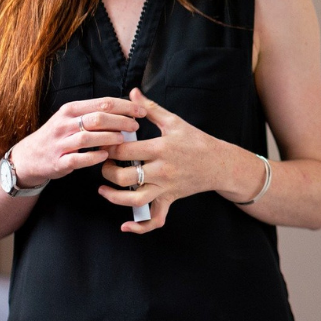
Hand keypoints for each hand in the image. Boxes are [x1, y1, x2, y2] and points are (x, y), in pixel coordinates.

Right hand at [10, 96, 145, 187]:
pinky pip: (78, 159)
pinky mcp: (58, 162)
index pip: (103, 103)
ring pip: (88, 137)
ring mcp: (60, 143)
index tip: (140, 111)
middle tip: (135, 126)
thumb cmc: (58, 135)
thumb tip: (126, 107)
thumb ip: (94, 112)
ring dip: (109, 137)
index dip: (125, 106)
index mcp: (71, 109)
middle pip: (98, 118)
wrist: (28, 157)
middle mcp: (64, 124)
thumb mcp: (71, 117)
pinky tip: (105, 155)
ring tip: (123, 139)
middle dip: (121, 121)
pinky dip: (93, 157)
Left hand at [98, 88, 225, 233]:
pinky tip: (125, 225)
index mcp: (160, 148)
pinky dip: (140, 227)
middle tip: (103, 162)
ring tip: (103, 189)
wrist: (219, 162)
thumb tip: (132, 93)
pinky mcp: (169, 200)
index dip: (109, 147)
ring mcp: (165, 188)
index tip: (102, 142)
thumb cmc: (195, 140)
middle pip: (124, 177)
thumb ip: (150, 108)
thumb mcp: (174, 121)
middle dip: (107, 171)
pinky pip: (155, 219)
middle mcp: (161, 170)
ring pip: (134, 200)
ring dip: (114, 197)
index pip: (125, 151)